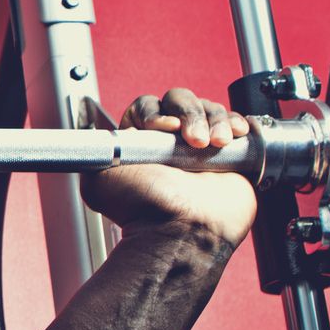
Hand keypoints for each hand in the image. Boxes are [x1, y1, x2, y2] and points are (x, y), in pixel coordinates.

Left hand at [80, 87, 258, 242]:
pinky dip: (236, 123)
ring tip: (214, 144)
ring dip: (214, 119)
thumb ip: (95, 151)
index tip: (165, 127)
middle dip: (190, 113)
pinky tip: (232, 135)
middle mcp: (170, 144)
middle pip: (181, 100)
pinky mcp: (231, 156)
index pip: (147, 105)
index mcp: (141, 145)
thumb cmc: (144, 209)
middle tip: (193, 140)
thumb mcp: (98, 179)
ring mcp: (202, 148)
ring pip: (209, 109)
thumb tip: (93, 136)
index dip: (156, 111)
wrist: (184, 229)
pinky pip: (235, 124)